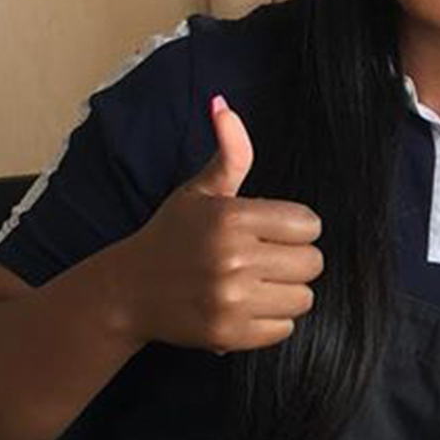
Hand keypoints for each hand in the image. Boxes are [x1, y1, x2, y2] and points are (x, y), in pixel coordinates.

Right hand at [114, 95, 322, 351]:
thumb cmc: (172, 235)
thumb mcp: (199, 191)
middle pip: (312, 263)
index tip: (274, 231)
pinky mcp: (228, 334)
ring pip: (303, 298)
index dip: (296, 227)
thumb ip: (229, 153)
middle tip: (266, 259)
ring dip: (286, 291)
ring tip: (256, 283)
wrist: (127, 292)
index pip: (309, 224)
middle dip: (295, 260)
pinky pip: (285, 328)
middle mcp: (232, 258)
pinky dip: (272, 321)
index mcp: (231, 218)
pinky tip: (246, 306)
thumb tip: (224, 105)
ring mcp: (230, 300)